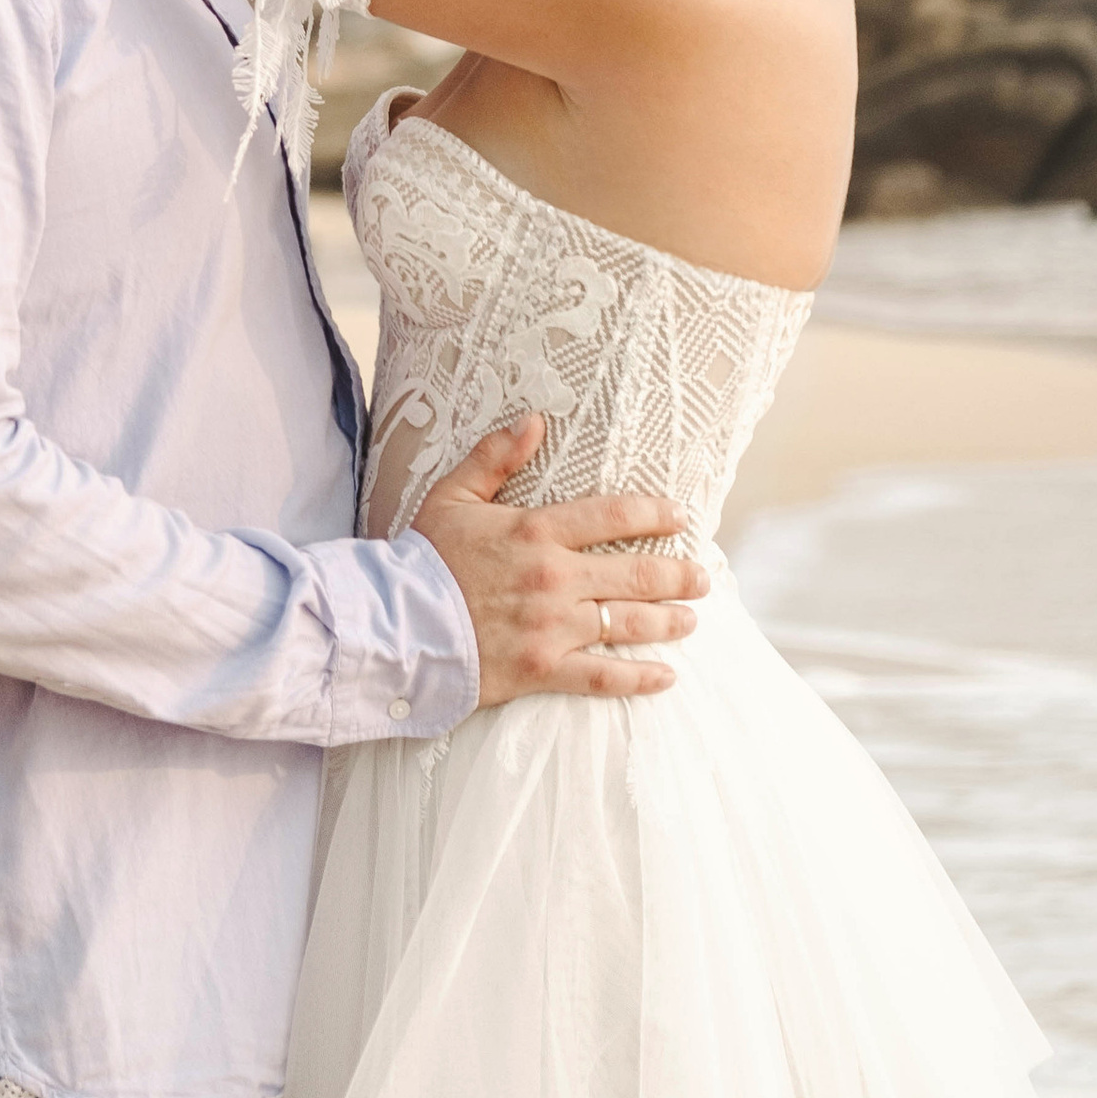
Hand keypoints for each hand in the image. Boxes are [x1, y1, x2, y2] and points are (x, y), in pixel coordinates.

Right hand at [413, 419, 706, 704]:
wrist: (394, 625)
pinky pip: (602, 676)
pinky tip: (666, 676)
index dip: (654, 513)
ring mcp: (552, 627)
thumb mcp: (454, 495)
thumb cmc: (423, 559)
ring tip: (692, 619)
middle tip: (702, 576)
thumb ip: (496, 456)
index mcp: (536, 531)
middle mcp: (555, 578)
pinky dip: (639, 677)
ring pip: (628, 623)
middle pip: (636, 573)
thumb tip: (536, 420)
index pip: (613, 515)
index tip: (680, 517)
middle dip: (677, 574)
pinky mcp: (543, 669)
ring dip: (668, 621)